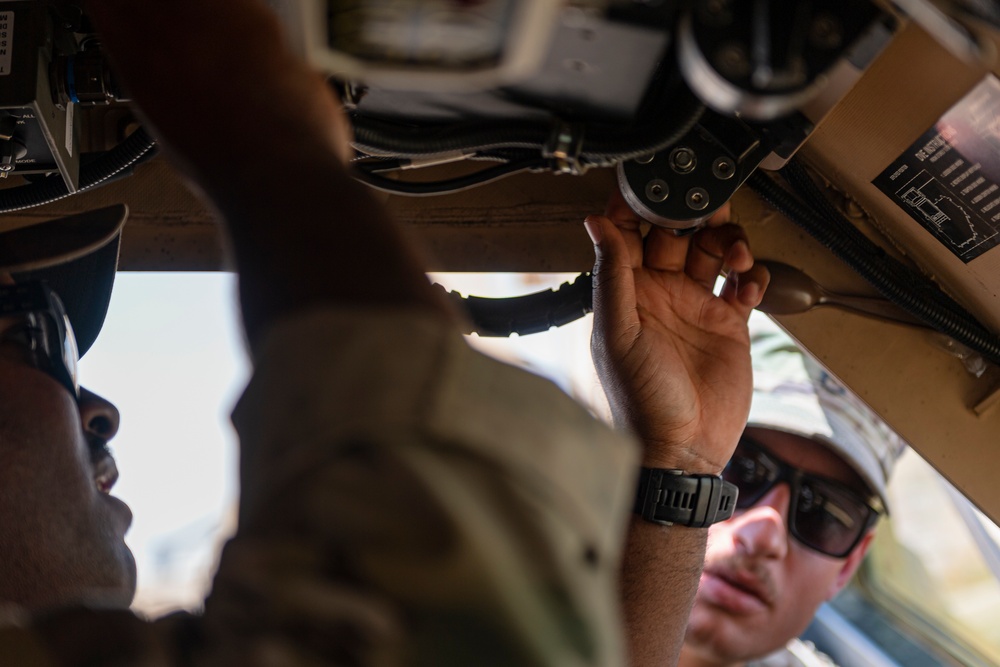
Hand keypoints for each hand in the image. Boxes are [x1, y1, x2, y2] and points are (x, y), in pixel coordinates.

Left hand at [587, 192, 768, 473]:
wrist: (682, 448)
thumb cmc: (640, 399)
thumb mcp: (618, 331)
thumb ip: (611, 274)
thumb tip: (595, 222)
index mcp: (627, 291)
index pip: (629, 233)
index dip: (639, 205)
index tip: (653, 180)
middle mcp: (660, 292)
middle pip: (677, 234)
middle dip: (693, 213)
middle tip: (709, 201)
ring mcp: (695, 305)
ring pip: (713, 252)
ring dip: (726, 240)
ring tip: (733, 251)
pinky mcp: (728, 322)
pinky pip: (743, 284)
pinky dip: (750, 274)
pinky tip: (747, 282)